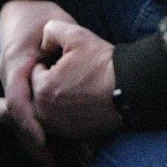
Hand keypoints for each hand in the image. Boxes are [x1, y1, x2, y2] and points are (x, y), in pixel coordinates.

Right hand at [0, 0, 73, 166]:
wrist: (21, 1)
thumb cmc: (39, 13)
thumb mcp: (55, 25)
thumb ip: (63, 46)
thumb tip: (72, 69)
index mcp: (16, 64)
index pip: (17, 101)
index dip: (29, 123)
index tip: (43, 140)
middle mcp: (8, 74)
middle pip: (13, 115)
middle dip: (30, 140)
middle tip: (50, 163)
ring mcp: (9, 78)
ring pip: (15, 115)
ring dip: (30, 136)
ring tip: (49, 159)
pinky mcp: (15, 81)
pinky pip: (19, 107)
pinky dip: (30, 124)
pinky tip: (45, 139)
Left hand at [28, 18, 120, 139]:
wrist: (131, 90)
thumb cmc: (103, 64)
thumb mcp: (76, 35)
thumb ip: (50, 31)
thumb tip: (43, 43)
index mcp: (42, 89)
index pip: (34, 72)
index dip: (49, 63)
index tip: (66, 62)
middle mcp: (46, 113)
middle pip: (38, 92)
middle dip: (48, 82)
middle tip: (73, 75)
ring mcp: (60, 128)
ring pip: (47, 108)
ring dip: (56, 99)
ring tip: (79, 89)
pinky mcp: (74, 136)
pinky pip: (62, 121)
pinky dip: (68, 113)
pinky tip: (84, 102)